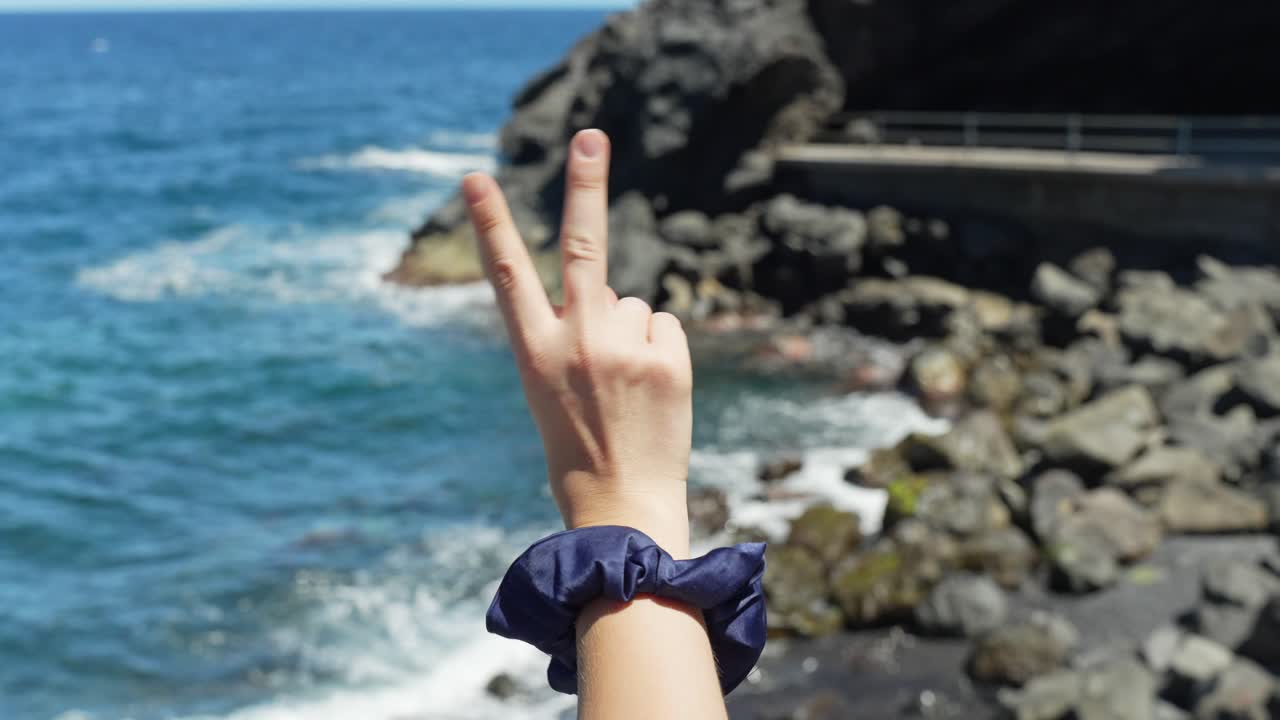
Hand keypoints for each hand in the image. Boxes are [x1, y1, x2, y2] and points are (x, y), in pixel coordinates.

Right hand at [462, 129, 693, 558]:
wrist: (621, 506)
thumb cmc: (581, 450)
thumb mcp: (553, 390)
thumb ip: (577, 334)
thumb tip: (624, 296)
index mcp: (533, 352)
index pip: (507, 275)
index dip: (490, 223)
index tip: (475, 177)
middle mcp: (575, 340)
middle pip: (584, 246)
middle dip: (585, 184)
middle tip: (591, 136)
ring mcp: (622, 348)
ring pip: (633, 306)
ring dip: (631, 336)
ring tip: (625, 392)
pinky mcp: (666, 359)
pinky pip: (664, 327)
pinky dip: (661, 353)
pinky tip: (651, 393)